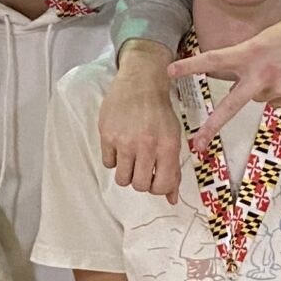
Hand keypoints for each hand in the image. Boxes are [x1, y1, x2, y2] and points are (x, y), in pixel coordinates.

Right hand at [99, 43, 180, 200]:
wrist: (141, 82)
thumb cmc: (159, 111)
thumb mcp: (173, 137)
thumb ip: (173, 169)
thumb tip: (172, 199)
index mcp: (168, 145)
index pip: (162, 185)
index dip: (159, 188)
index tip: (156, 180)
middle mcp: (146, 144)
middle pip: (140, 186)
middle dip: (142, 181)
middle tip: (142, 169)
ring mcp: (124, 140)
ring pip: (122, 179)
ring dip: (127, 173)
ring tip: (130, 159)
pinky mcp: (107, 135)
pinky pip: (108, 163)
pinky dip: (113, 159)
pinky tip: (119, 146)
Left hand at [168, 8, 280, 153]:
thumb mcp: (267, 36)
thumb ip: (248, 57)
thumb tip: (237, 79)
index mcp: (252, 52)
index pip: (214, 60)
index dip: (190, 66)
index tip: (169, 71)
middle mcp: (262, 74)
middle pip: (231, 106)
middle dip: (213, 126)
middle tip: (197, 144)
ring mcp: (279, 89)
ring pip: (259, 97)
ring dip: (264, 87)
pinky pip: (277, 100)